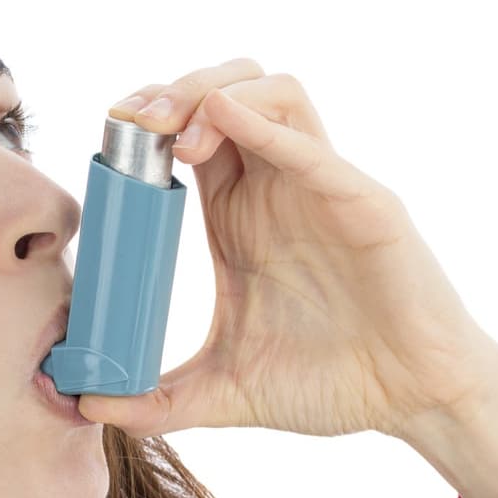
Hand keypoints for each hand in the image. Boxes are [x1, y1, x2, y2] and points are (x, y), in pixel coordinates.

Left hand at [78, 58, 497, 439]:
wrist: (411, 402)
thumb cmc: (332, 381)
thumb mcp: (225, 390)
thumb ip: (159, 400)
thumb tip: (86, 407)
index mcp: (240, 211)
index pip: (187, 131)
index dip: (146, 122)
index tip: (106, 139)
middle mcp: (279, 185)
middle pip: (226, 90)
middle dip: (173, 91)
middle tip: (132, 124)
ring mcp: (324, 186)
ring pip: (276, 92)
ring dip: (217, 94)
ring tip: (177, 135)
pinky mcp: (366, 204)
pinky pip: (317, 149)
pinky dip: (268, 127)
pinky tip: (224, 123)